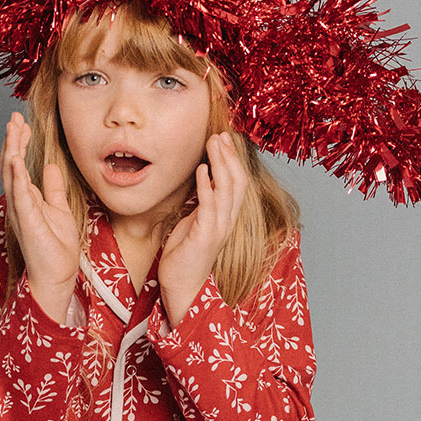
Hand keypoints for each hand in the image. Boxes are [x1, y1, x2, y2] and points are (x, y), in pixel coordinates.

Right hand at [0, 111, 80, 323]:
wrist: (57, 275)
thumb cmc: (57, 249)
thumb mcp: (60, 209)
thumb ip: (53, 188)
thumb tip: (52, 167)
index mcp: (27, 199)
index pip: (19, 165)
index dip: (20, 143)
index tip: (24, 124)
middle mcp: (19, 202)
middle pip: (10, 164)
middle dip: (12, 140)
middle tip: (14, 118)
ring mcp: (20, 210)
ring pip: (10, 174)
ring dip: (10, 149)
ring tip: (12, 128)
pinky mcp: (26, 219)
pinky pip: (18, 193)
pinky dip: (15, 174)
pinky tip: (14, 156)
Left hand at [157, 133, 249, 327]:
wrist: (181, 286)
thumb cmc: (184, 255)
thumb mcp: (194, 222)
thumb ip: (201, 203)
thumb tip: (202, 180)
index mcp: (226, 217)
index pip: (237, 183)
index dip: (233, 160)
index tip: (224, 139)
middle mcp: (227, 221)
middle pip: (238, 181)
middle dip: (229, 156)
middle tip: (220, 134)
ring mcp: (218, 229)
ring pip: (228, 190)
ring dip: (220, 164)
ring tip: (213, 144)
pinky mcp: (205, 237)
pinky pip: (210, 207)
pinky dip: (207, 186)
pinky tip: (202, 171)